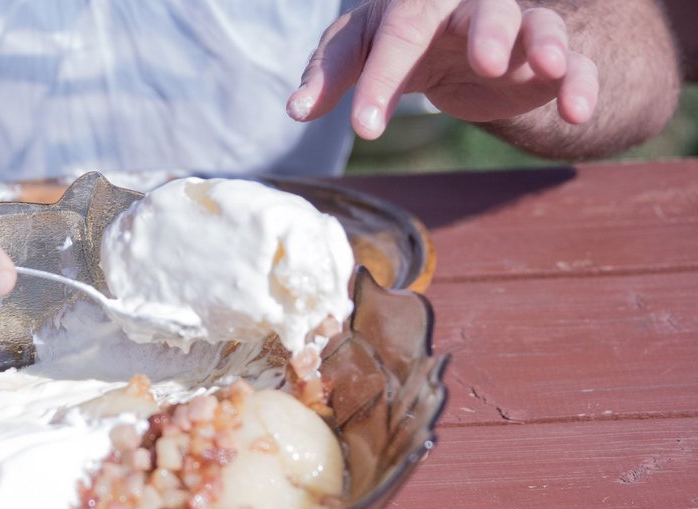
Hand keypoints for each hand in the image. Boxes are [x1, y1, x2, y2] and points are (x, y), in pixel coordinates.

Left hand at [288, 0, 598, 139]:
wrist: (449, 44)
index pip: (396, 35)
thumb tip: (294, 109)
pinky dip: (581, 83)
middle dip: (487, 32)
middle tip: (487, 62)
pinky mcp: (545, 61)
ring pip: (536, 24)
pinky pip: (575, 64)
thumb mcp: (358, 51)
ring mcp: (514, 30)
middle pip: (483, 11)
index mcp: (415, 4)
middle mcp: (469, 8)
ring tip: (550, 67)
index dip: (380, 80)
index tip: (365, 128)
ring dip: (545, 44)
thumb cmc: (396, 42)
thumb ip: (330, 75)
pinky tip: (578, 111)